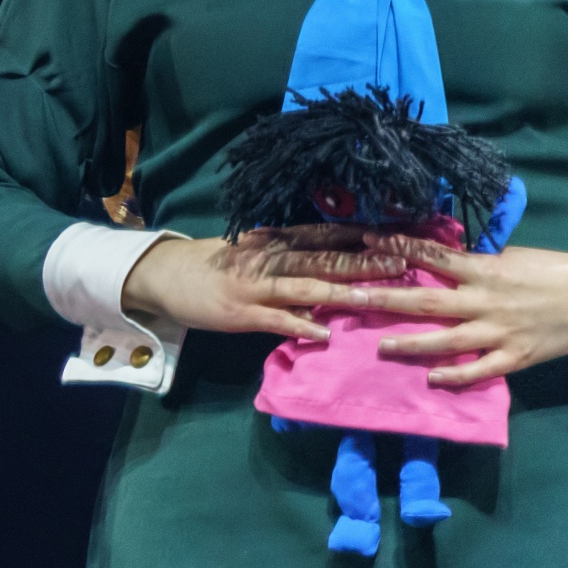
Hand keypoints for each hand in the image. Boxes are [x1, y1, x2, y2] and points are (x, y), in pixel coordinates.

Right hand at [115, 232, 401, 343]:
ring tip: (372, 298)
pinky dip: (300, 325)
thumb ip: (291, 252)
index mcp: (275, 241)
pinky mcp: (240, 312)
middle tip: (402, 265)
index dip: (363, 235)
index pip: (326, 234)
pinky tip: (323, 334)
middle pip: (323, 259)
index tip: (398, 236)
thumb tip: (338, 257)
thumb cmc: (215, 263)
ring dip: (339, 293)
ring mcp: (255, 286)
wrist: (165, 274)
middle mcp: (270, 259)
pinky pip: (275, 319)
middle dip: (363, 262)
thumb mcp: (253, 248)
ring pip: (304, 287)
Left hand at [348, 241, 567, 387]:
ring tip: (381, 345)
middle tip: (352, 296)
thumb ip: (474, 262)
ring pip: (448, 340)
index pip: (435, 258)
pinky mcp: (515, 357)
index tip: (366, 241)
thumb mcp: (511, 257)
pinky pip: (481, 370)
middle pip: (429, 300)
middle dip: (387, 298)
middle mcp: (487, 301)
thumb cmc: (550, 273)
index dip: (399, 249)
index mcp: (485, 271)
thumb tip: (433, 254)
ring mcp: (500, 332)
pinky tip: (431, 378)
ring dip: (412, 342)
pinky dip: (456, 375)